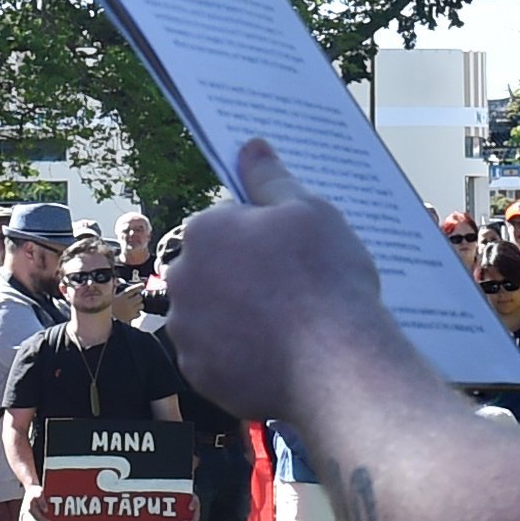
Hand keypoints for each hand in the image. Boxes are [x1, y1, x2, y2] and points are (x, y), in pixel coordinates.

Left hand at [158, 145, 381, 420]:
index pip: (226, 225)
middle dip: (243, 277)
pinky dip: (239, 357)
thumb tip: (250, 146)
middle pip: (214, 270)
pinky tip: (276, 356)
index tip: (292, 254)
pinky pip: (217, 357)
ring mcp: (187, 330)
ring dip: (238, 317)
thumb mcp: (309, 210)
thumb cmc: (325, 278)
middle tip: (293, 291)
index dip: (262, 237)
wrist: (336, 365)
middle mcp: (183, 278)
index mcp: (205, 231)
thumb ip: (270, 178)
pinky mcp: (200, 374)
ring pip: (212, 314)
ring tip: (288, 328)